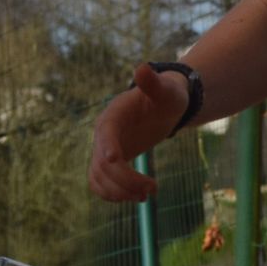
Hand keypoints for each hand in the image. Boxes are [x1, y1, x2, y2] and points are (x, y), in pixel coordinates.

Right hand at [89, 63, 186, 202]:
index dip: (107, 147)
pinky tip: (139, 197)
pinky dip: (116, 195)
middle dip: (124, 179)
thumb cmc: (167, 96)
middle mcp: (104, 134)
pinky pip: (102, 185)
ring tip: (149, 194)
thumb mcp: (165, 90)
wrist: (163, 106)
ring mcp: (104, 150)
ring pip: (99, 179)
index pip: (105, 133)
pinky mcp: (110, 163)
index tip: (116, 161)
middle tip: (152, 188)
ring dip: (120, 192)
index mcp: (113, 115)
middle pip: (102, 163)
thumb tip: (142, 68)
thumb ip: (153, 82)